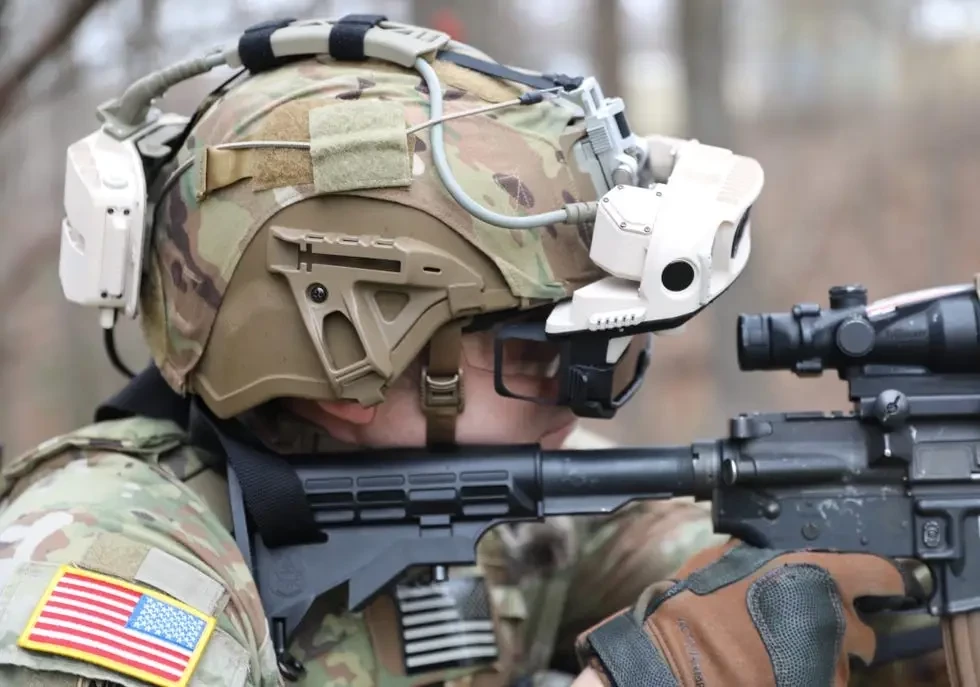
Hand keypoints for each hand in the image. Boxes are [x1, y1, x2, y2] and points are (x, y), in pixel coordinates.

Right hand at [574, 540, 924, 686]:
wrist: (677, 662)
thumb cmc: (697, 605)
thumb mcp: (729, 560)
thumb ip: (768, 556)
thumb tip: (777, 552)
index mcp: (819, 575)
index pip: (884, 574)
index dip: (883, 579)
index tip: (877, 585)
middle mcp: (836, 620)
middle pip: (865, 631)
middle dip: (842, 629)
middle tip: (805, 627)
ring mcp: (831, 665)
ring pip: (844, 664)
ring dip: (823, 658)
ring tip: (783, 654)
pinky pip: (825, 684)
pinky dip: (809, 679)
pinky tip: (775, 673)